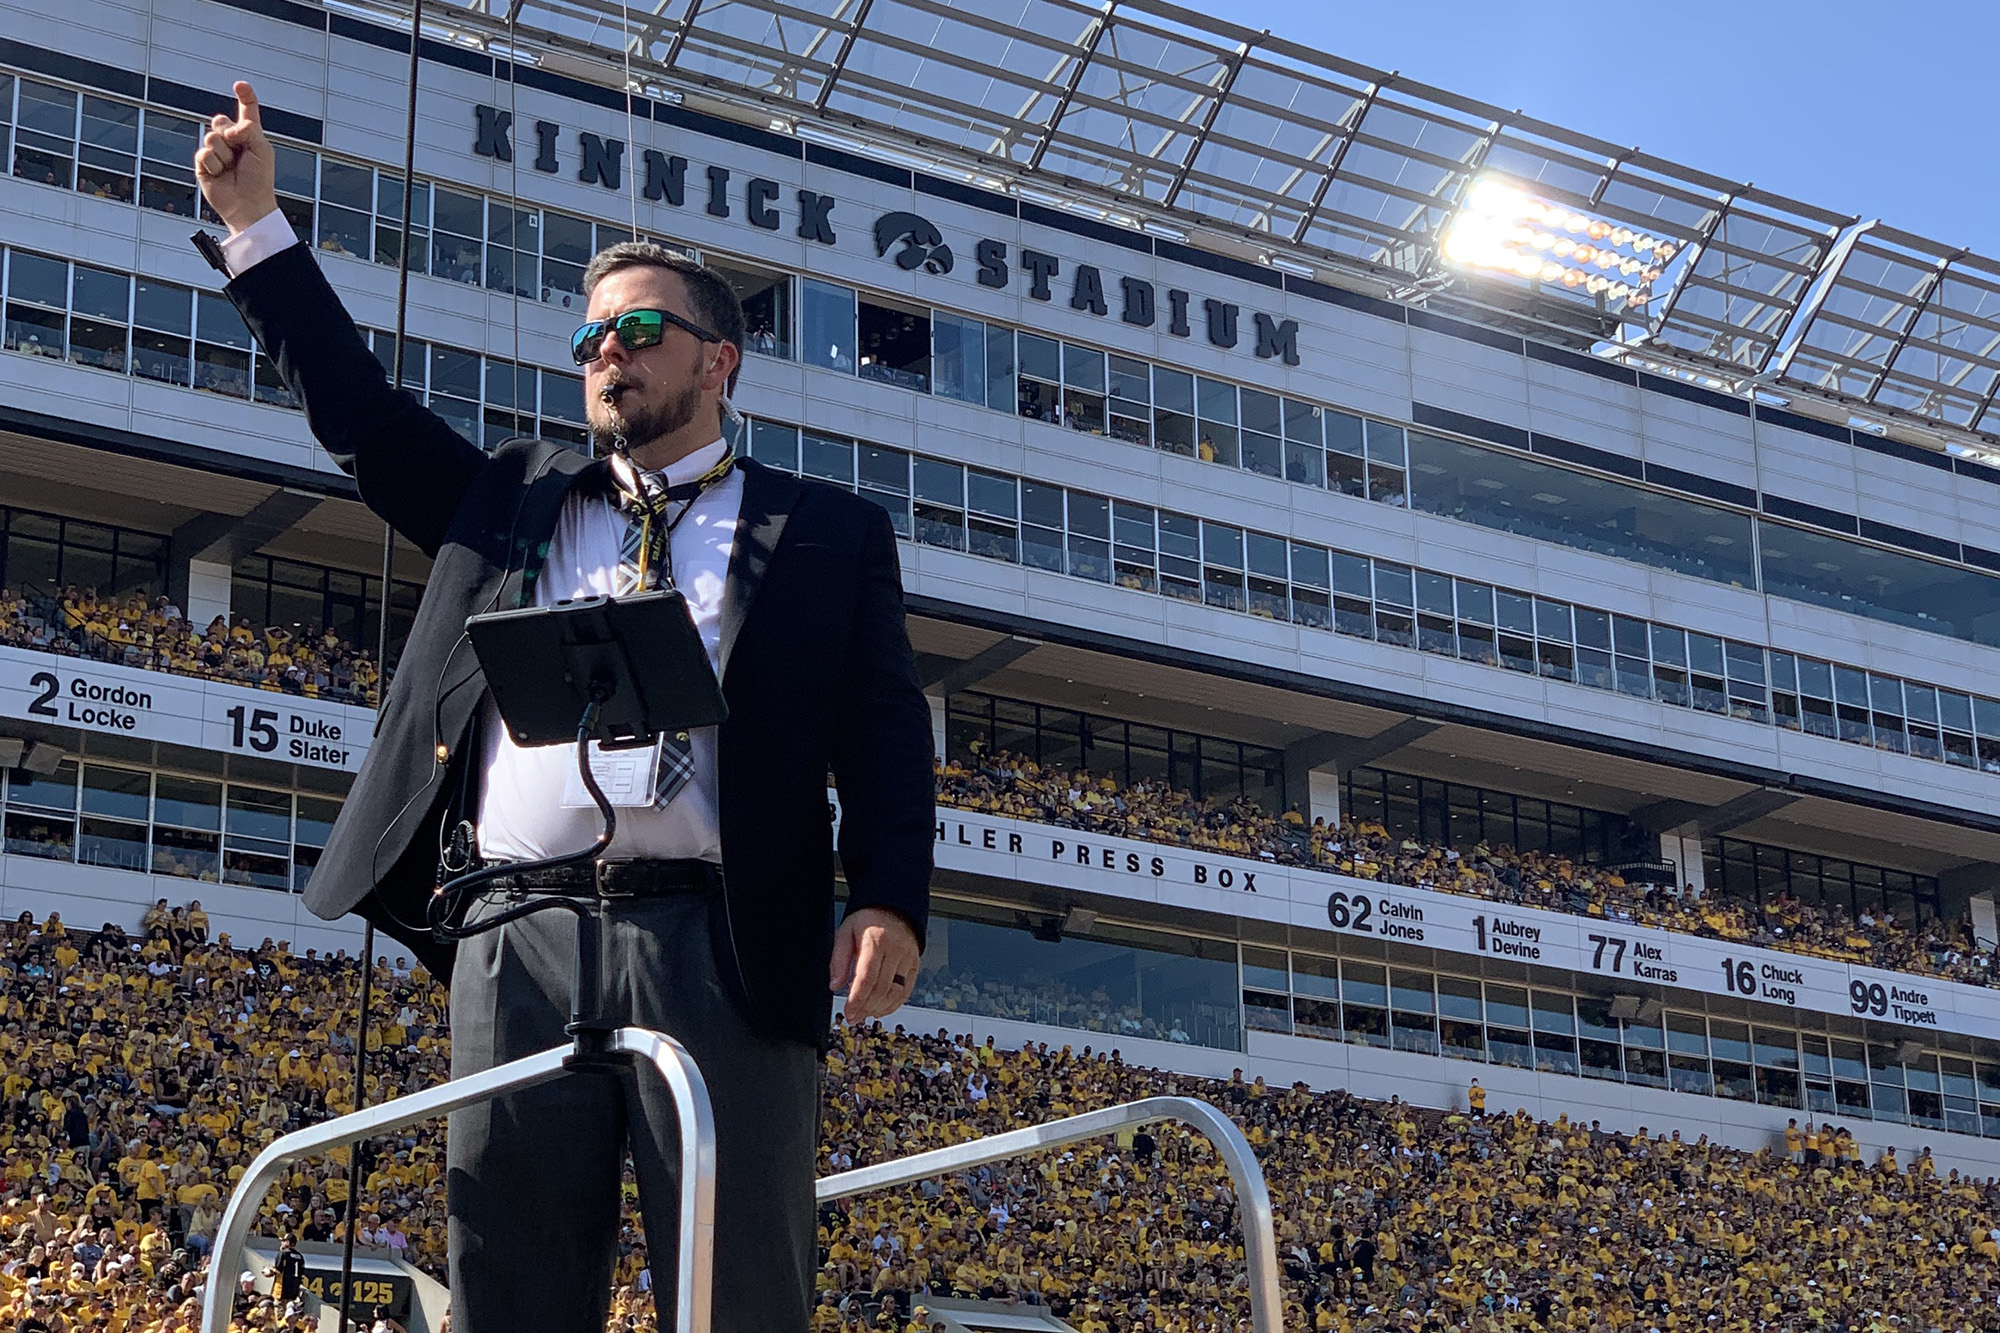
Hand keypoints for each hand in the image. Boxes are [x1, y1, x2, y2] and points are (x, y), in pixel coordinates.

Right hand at [195, 81, 277, 234]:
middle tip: (240, 151)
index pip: (246, 110)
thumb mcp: (262, 150)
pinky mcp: (204, 164)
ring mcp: (216, 151)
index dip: (244, 96)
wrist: (248, 205)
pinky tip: (220, 175)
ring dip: (224, 153)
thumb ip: (249, 130)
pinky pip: (204, 153)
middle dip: (230, 133)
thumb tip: (228, 127)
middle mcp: (231, 141)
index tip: (240, 85)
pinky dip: (214, 164)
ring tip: (232, 167)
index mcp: (249, 135)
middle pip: (220, 120)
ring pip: (211, 136)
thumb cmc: (259, 180)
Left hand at [828, 906, 919, 1024]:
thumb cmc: (867, 920)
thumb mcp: (846, 932)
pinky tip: (880, 1009)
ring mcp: (908, 958)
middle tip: (853, 1017)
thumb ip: (838, 959)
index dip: (857, 999)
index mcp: (876, 940)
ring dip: (879, 1008)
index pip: (867, 977)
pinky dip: (894, 1004)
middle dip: (865, 1007)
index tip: (848, 1013)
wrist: (894, 908)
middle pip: (881, 988)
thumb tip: (835, 985)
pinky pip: (906, 991)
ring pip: (895, 992)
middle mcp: (895, 949)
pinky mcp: (915, 964)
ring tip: (865, 1014)